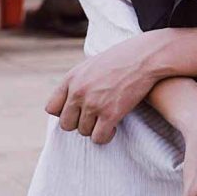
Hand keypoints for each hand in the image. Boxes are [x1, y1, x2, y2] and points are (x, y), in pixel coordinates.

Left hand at [45, 34, 166, 143]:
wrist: (144, 57)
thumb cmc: (120, 59)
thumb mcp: (90, 65)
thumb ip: (77, 82)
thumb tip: (70, 102)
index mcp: (71, 79)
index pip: (51, 108)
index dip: (64, 112)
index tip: (78, 110)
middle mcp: (78, 92)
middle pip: (66, 124)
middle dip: (79, 123)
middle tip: (94, 117)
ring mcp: (93, 104)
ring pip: (83, 132)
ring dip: (95, 128)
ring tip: (107, 118)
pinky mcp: (110, 114)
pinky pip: (99, 138)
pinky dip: (106, 136)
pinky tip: (114, 126)